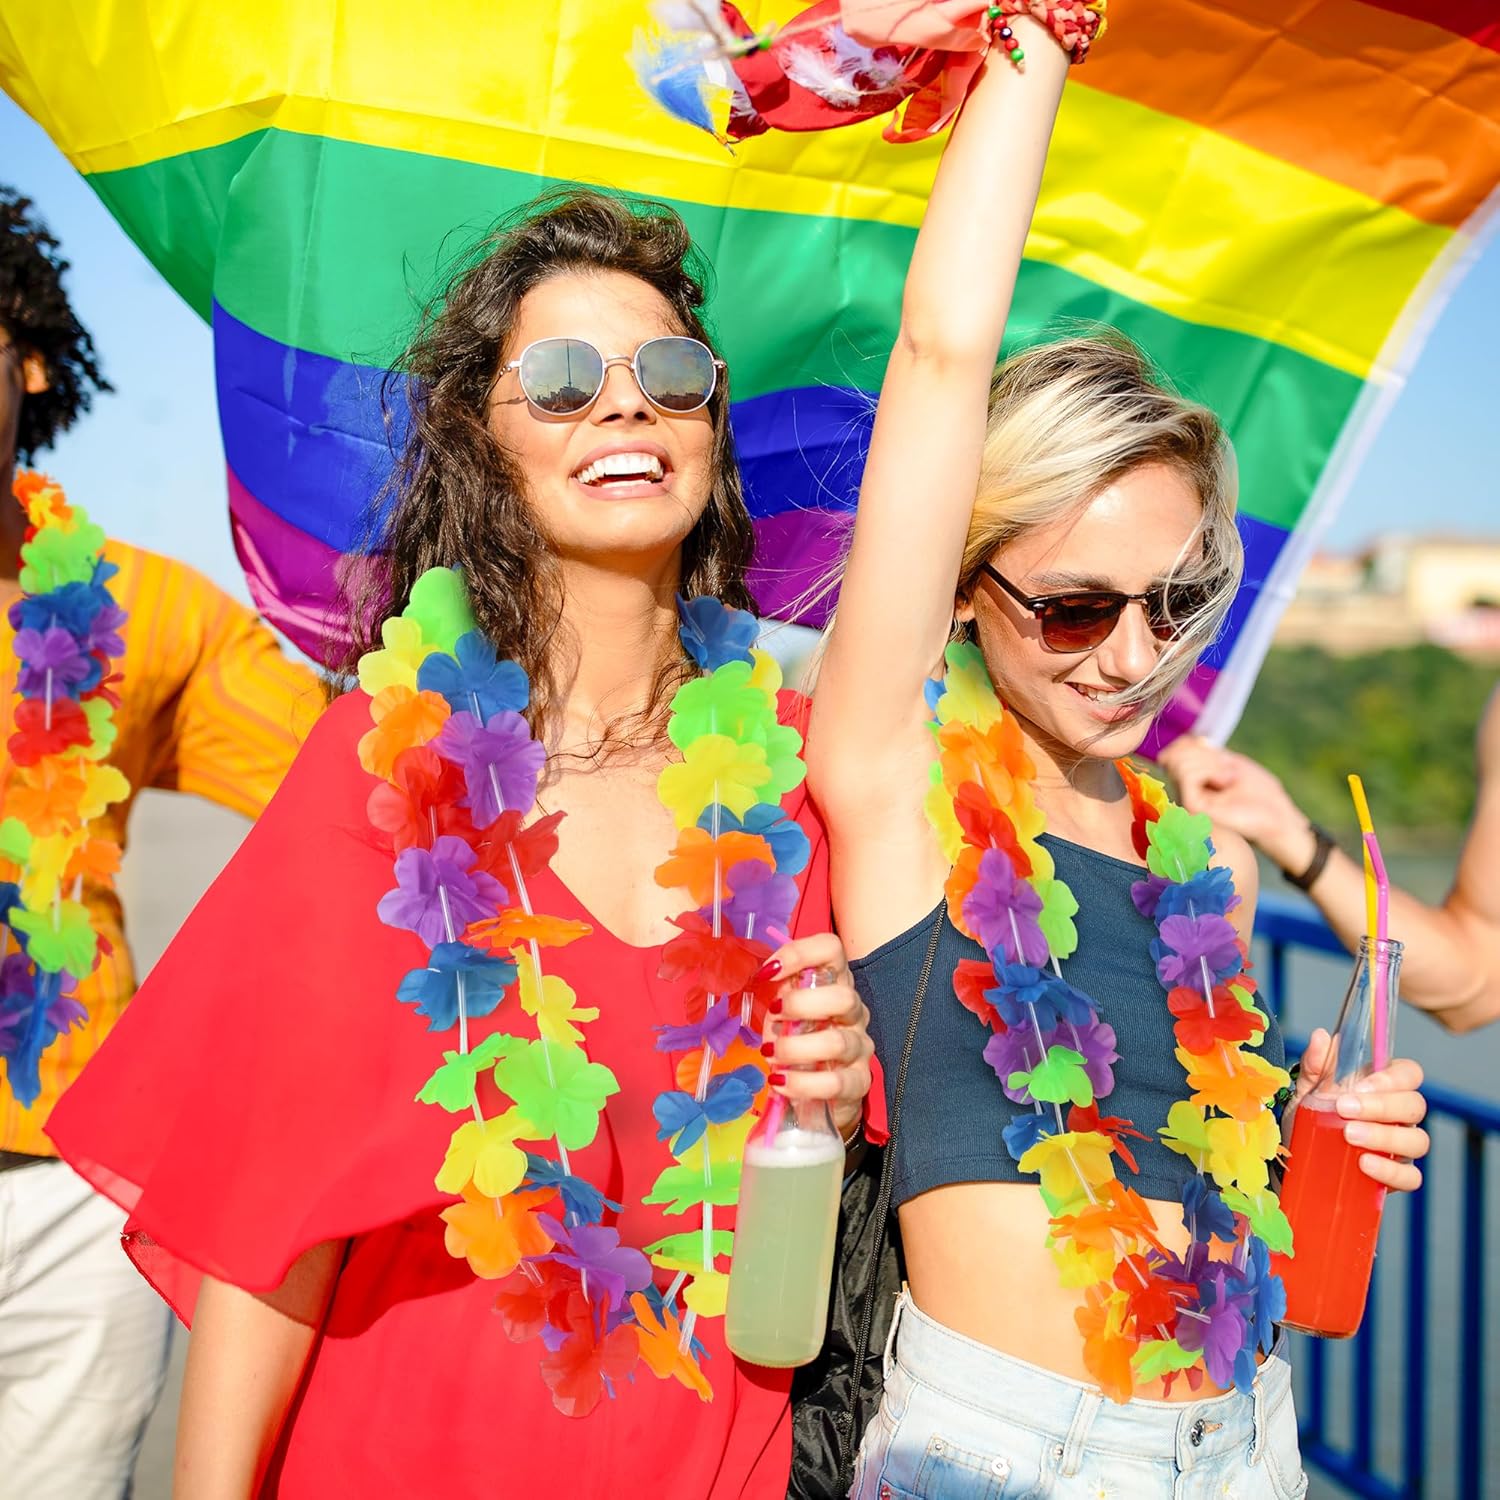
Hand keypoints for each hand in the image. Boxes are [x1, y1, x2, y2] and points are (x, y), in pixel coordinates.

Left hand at [756, 932, 873, 1141]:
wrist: (818, 1091)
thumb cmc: (798, 1042)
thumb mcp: (783, 1014)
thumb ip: (776, 995)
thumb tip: (759, 978)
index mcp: (835, 984)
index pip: (831, 950)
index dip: (799, 953)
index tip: (767, 972)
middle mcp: (853, 1012)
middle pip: (843, 997)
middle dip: (800, 1006)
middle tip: (773, 1017)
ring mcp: (860, 1047)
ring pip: (837, 1042)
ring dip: (795, 1049)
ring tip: (771, 1056)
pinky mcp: (859, 1082)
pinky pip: (836, 1083)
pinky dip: (803, 1083)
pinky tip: (781, 1082)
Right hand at [1159, 736, 1311, 872]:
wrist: (1277, 816)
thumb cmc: (1260, 792)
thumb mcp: (1230, 763)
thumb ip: (1206, 754)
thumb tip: (1184, 742)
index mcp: (1192, 780)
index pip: (1174, 750)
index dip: (1193, 744)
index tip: (1220, 757)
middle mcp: (1185, 790)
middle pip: (1174, 753)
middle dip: (1204, 754)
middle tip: (1227, 771)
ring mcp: (1187, 799)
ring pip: (1179, 762)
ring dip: (1210, 762)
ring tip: (1228, 779)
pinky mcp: (1193, 807)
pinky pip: (1187, 775)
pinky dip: (1210, 770)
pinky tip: (1225, 783)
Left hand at [1292, 1029, 1428, 1192]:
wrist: (1297, 1156)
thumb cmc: (1311, 1116)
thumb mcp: (1307, 1089)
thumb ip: (1316, 1064)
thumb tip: (1321, 1036)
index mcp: (1384, 1087)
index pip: (1409, 1073)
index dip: (1392, 1078)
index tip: (1359, 1086)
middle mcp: (1400, 1115)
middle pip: (1415, 1105)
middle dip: (1381, 1107)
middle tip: (1344, 1110)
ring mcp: (1402, 1147)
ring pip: (1418, 1141)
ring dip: (1385, 1137)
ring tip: (1349, 1135)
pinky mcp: (1397, 1176)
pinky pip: (1411, 1177)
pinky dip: (1391, 1171)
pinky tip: (1365, 1164)